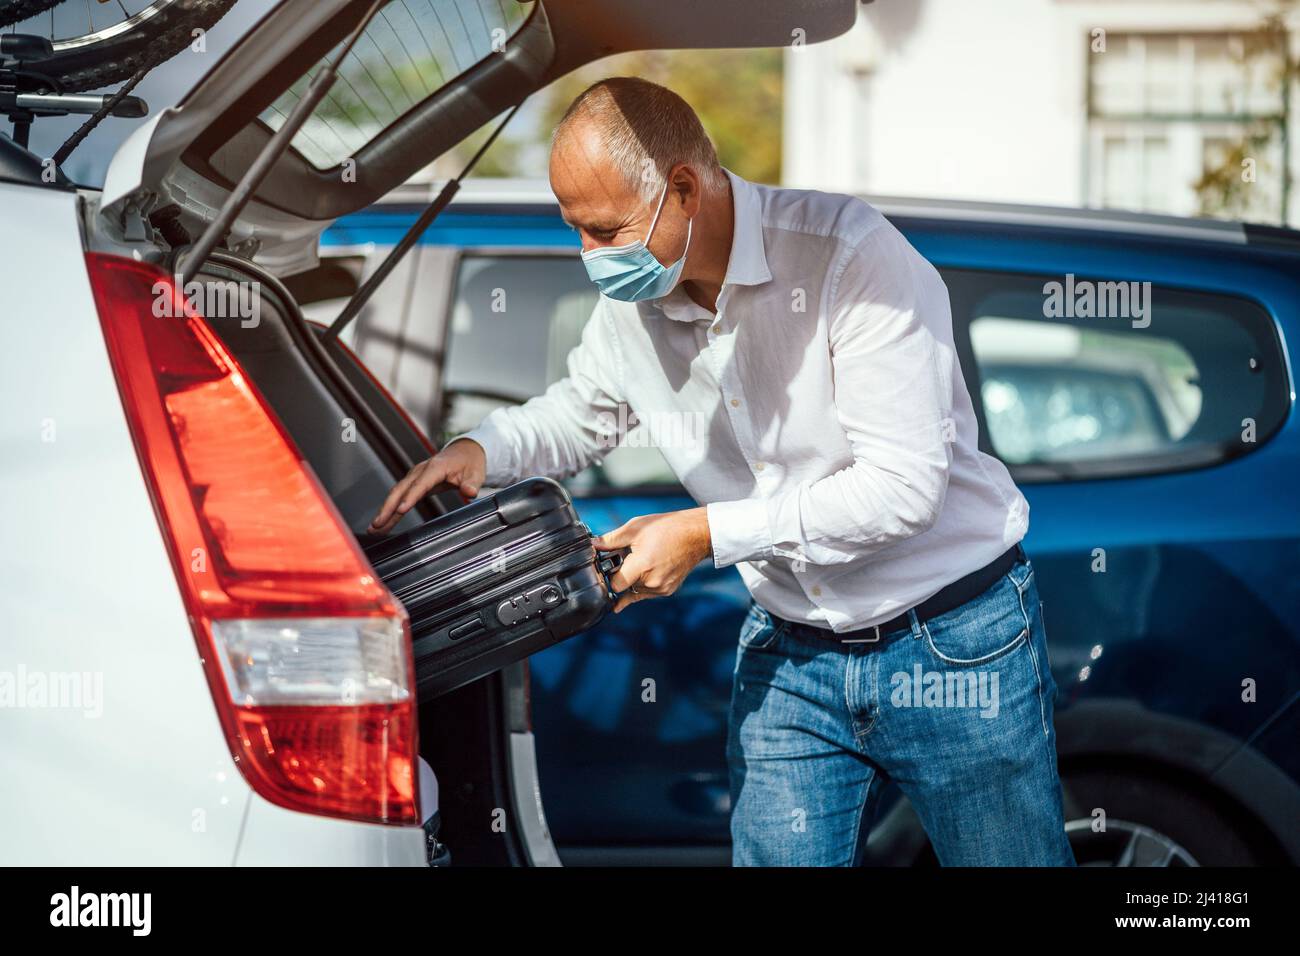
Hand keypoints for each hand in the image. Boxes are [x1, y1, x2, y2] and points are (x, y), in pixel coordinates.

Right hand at [368, 439, 486, 534]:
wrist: (465, 451)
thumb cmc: (469, 462)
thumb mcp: (476, 472)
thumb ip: (472, 483)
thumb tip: (470, 492)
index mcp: (436, 467)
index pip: (421, 484)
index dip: (410, 497)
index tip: (401, 510)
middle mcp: (421, 470)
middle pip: (401, 489)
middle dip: (388, 507)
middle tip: (378, 524)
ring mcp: (415, 476)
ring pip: (396, 494)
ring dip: (385, 510)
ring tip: (374, 528)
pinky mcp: (413, 483)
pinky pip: (399, 497)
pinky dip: (390, 510)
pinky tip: (383, 523)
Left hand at [594, 507, 712, 612]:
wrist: (696, 534)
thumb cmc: (667, 528)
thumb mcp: (635, 528)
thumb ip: (611, 540)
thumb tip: (592, 545)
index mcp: (642, 566)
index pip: (615, 585)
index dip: (609, 575)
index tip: (609, 566)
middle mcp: (652, 582)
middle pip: (625, 587)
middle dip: (622, 574)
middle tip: (626, 557)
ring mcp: (661, 589)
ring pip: (636, 591)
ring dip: (633, 580)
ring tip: (641, 560)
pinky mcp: (668, 590)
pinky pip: (648, 593)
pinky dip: (644, 583)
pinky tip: (645, 571)